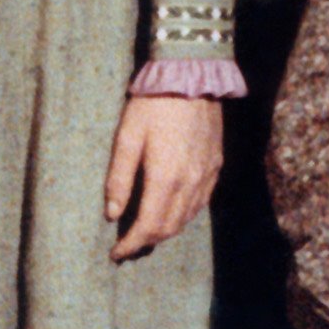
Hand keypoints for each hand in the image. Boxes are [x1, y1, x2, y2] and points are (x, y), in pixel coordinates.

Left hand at [104, 94, 221, 259]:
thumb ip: (119, 179)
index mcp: (165, 178)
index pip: (148, 227)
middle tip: (128, 244)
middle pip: (169, 228)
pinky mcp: (216, 164)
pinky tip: (172, 209)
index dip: (131, 245)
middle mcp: (190, 183)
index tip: (115, 253)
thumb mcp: (126, 138)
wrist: (191, 75)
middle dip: (147, 241)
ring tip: (146, 230)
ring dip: (166, 230)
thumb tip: (112, 214)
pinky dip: (184, 215)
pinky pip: (201, 202)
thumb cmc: (153, 104)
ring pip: (187, 218)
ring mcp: (207, 174)